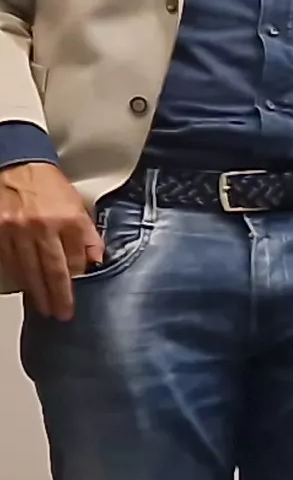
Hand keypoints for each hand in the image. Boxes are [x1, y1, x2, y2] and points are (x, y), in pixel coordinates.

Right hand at [2, 160, 101, 320]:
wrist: (17, 165)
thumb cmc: (49, 186)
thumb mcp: (78, 206)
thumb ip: (88, 235)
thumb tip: (96, 261)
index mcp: (68, 220)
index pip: (75, 260)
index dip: (75, 282)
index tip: (75, 298)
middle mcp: (43, 227)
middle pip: (52, 270)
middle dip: (57, 296)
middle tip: (62, 314)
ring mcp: (17, 230)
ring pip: (28, 269)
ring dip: (36, 291)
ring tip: (44, 307)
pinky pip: (9, 259)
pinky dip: (17, 274)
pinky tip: (24, 286)